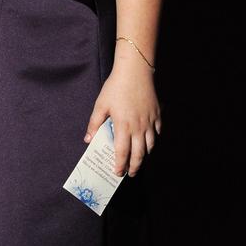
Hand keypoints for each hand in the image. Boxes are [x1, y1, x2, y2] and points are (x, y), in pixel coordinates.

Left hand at [84, 60, 160, 176]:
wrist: (135, 72)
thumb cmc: (115, 87)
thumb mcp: (101, 105)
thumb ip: (94, 123)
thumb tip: (88, 139)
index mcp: (123, 126)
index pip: (122, 152)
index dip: (120, 164)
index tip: (117, 173)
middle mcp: (138, 127)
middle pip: (139, 154)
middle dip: (135, 167)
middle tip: (131, 173)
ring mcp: (150, 122)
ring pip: (150, 145)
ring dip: (144, 155)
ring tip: (139, 160)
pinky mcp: (157, 115)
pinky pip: (157, 133)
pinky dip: (153, 140)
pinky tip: (149, 142)